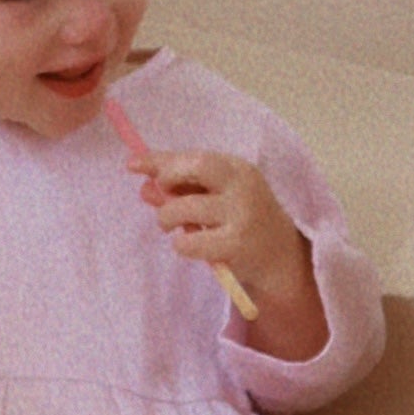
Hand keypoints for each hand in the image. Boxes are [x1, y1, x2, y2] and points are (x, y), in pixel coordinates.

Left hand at [133, 148, 320, 339]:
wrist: (280, 257)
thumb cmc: (242, 221)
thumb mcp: (218, 197)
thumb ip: (184, 188)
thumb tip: (144, 186)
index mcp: (238, 169)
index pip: (195, 156)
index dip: (161, 160)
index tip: (133, 164)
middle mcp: (243, 186)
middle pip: (196, 166)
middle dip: (169, 179)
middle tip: (164, 200)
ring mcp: (241, 215)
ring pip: (183, 208)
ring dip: (167, 218)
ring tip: (173, 227)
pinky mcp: (236, 245)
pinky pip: (189, 242)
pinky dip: (180, 244)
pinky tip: (191, 245)